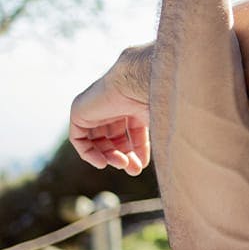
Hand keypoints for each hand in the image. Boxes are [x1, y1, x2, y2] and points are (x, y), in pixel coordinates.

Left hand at [69, 48, 151, 175]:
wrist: (138, 79)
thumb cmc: (155, 96)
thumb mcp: (159, 121)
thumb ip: (160, 138)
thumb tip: (169, 159)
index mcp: (134, 104)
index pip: (133, 133)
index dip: (137, 151)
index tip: (142, 165)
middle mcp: (115, 105)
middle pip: (115, 139)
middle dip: (124, 156)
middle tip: (133, 170)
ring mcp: (96, 108)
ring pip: (98, 141)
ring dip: (110, 157)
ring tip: (122, 164)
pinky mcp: (79, 111)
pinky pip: (79, 139)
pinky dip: (89, 153)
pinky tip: (103, 162)